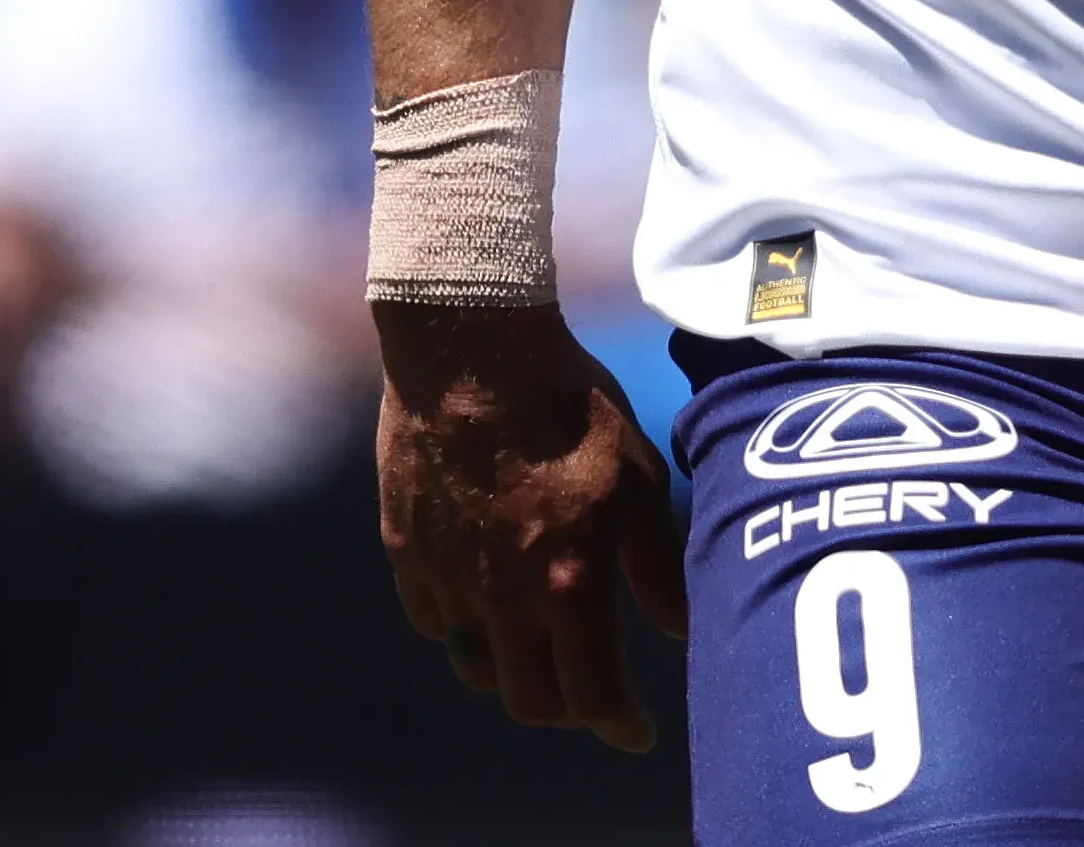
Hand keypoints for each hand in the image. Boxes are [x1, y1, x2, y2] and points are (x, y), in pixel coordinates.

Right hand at [374, 301, 687, 752]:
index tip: (637, 733)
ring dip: (513, 672)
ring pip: (476, 668)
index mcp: (566, 584)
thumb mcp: (639, 476)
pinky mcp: (405, 550)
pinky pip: (434, 619)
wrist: (471, 350)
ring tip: (543, 648)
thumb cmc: (570, 404)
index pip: (592, 695)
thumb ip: (657, 562)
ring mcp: (446, 578)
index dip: (619, 725)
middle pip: (530, 700)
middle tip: (594, 689)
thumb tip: (678, 627)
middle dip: (569, 708)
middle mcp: (500, 599)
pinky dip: (464, 626)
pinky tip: (488, 599)